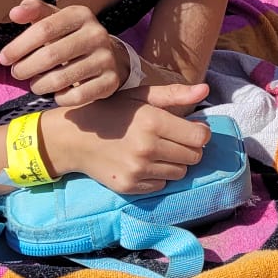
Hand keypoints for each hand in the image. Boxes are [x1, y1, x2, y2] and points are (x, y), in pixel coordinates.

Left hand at [0, 0, 128, 106]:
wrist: (110, 56)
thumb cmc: (71, 37)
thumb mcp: (55, 19)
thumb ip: (34, 11)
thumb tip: (14, 13)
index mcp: (81, 14)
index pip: (43, 29)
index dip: (18, 46)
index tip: (4, 58)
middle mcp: (97, 34)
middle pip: (50, 55)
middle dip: (25, 67)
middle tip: (16, 73)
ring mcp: (106, 58)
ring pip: (61, 79)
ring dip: (39, 85)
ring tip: (34, 84)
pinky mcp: (111, 81)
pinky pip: (77, 96)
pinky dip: (60, 97)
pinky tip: (56, 93)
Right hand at [46, 82, 209, 194]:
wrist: (72, 138)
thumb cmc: (110, 112)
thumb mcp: (139, 96)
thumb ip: (174, 94)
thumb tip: (206, 91)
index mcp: (152, 121)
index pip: (200, 137)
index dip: (200, 132)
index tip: (191, 127)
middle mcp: (147, 147)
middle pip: (194, 156)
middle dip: (189, 147)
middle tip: (172, 138)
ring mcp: (138, 169)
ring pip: (180, 172)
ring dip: (175, 162)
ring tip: (157, 149)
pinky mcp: (130, 186)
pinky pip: (161, 184)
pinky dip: (158, 174)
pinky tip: (143, 162)